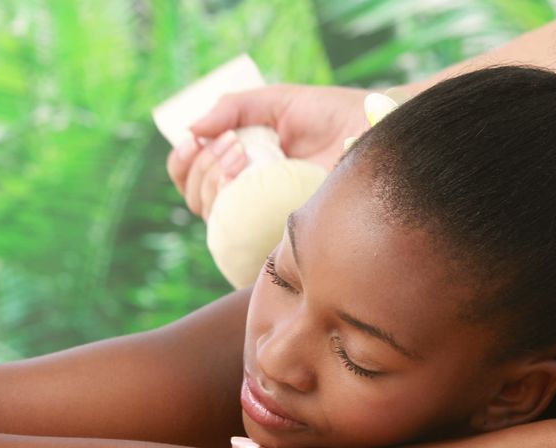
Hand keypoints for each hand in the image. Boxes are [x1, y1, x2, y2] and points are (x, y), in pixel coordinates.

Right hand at [166, 84, 369, 218]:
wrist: (371, 131)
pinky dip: (232, 212)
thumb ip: (235, 107)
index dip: (184, 161)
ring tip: (240, 153)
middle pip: (196, 197)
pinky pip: (240, 238)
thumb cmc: (331, 116)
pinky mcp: (281, 233)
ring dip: (214, 183)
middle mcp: (248, 195)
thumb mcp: (278, 102)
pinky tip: (245, 183)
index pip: (192, 174)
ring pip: (212, 217)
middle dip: (203, 167)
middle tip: (232, 144)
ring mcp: (263, 216)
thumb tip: (191, 127)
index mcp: (241, 164)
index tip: (193, 140)